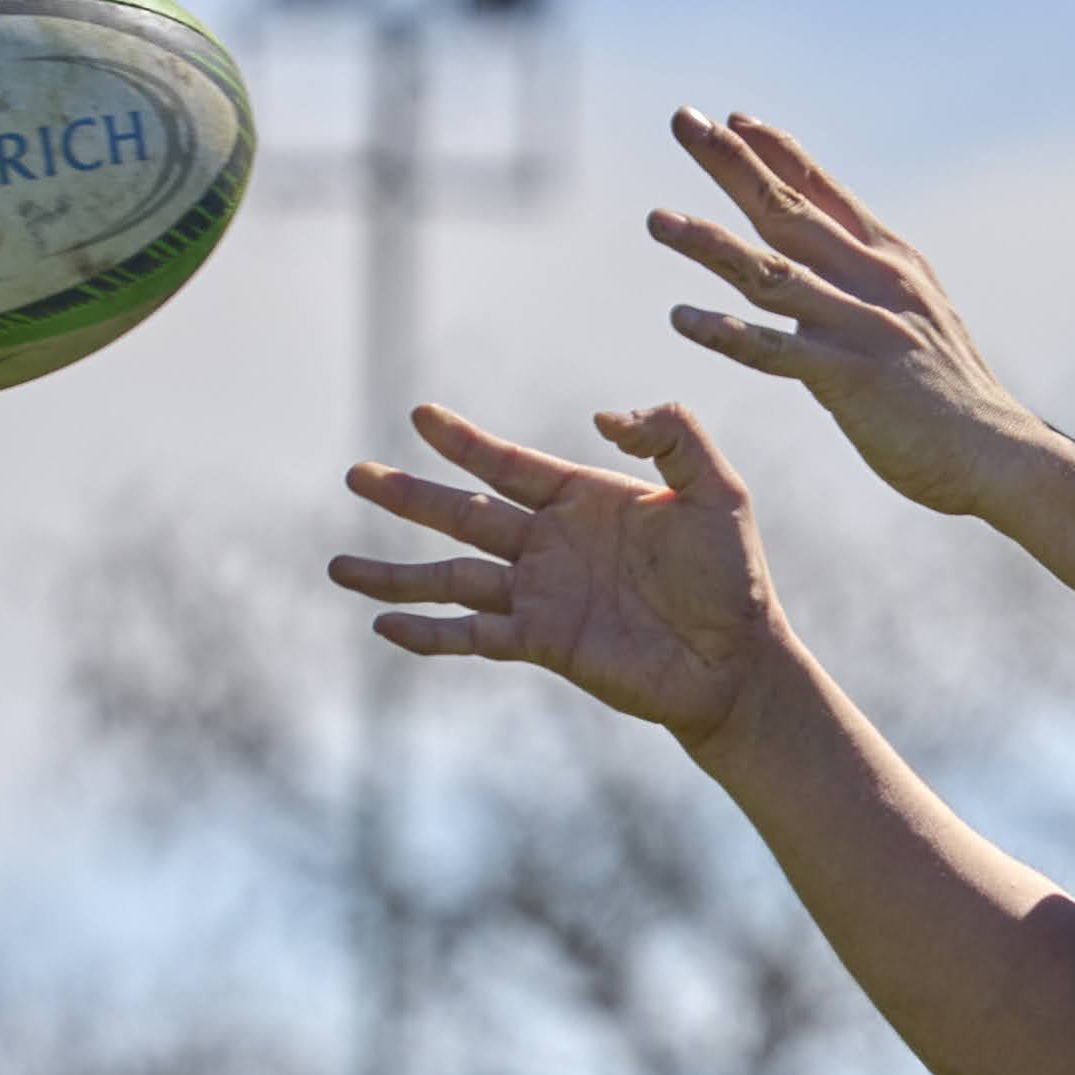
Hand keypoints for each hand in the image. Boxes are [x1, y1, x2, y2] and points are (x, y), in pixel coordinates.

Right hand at [328, 399, 782, 744]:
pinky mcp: (542, 643)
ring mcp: (540, 595)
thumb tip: (601, 417)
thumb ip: (671, 434)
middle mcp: (550, 544)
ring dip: (394, 573)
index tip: (420, 415)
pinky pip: (473, 634)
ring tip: (336, 567)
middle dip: (408, 496)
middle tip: (355, 474)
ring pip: (451, 577)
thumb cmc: (733, 575)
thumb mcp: (716, 488)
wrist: (738, 660)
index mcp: (582, 500)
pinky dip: (429, 633)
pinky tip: (384, 626)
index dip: (464, 441)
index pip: (508, 463)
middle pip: (462, 513)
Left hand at [649, 108, 1065, 519]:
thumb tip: (821, 262)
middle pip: (788, 210)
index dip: (776, 152)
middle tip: (683, 120)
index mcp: (892, 260)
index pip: (824, 191)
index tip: (732, 118)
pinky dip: (724, 333)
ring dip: (709, 242)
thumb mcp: (918, 314)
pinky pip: (773, 351)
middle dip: (731, 163)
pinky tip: (680, 318)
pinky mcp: (850, 378)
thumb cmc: (952, 392)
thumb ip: (870, 281)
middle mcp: (875, 279)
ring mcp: (862, 326)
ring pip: (770, 272)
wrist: (999, 451)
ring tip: (656, 220)